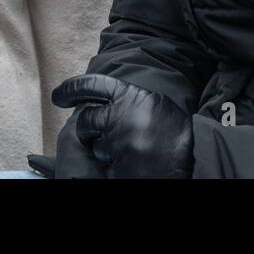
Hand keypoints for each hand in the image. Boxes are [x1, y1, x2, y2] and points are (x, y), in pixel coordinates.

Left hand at [52, 74, 192, 178]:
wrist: (197, 157)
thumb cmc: (173, 130)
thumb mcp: (150, 103)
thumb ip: (125, 99)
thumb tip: (99, 103)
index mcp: (130, 95)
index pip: (91, 85)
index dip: (70, 89)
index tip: (57, 96)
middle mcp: (122, 117)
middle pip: (85, 121)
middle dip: (89, 130)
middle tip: (103, 136)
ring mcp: (121, 144)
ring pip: (96, 148)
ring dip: (107, 151)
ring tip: (131, 152)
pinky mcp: (123, 169)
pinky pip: (107, 168)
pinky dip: (117, 169)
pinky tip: (134, 165)